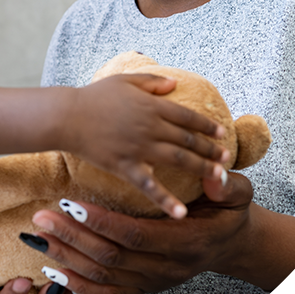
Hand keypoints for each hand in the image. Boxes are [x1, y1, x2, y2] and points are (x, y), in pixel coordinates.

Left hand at [19, 172, 294, 293]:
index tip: (72, 204)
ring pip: (104, 277)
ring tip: (39, 237)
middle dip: (73, 238)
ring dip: (68, 258)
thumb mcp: (239, 195)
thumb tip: (214, 175)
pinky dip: (78, 284)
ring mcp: (153, 282)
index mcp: (186, 243)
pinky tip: (53, 270)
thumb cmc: (228, 213)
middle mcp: (167, 269)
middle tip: (43, 217)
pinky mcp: (143, 287)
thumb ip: (227, 186)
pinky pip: (106, 293)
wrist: (232, 245)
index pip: (137, 235)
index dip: (103, 223)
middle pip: (112, 258)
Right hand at [67, 74, 229, 218]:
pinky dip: (167, 200)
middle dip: (211, 148)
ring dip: (202, 168)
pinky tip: (182, 212)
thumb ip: (151, 82)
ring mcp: (139, 148)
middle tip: (227, 157)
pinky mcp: (126, 166)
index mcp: (152, 106)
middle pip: (188, 139)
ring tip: (219, 176)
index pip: (187, 116)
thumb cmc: (94, 97)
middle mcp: (150, 127)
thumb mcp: (124, 81)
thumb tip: (174, 84)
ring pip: (178, 160)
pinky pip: (150, 186)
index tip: (221, 133)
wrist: (67, 116)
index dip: (206, 125)